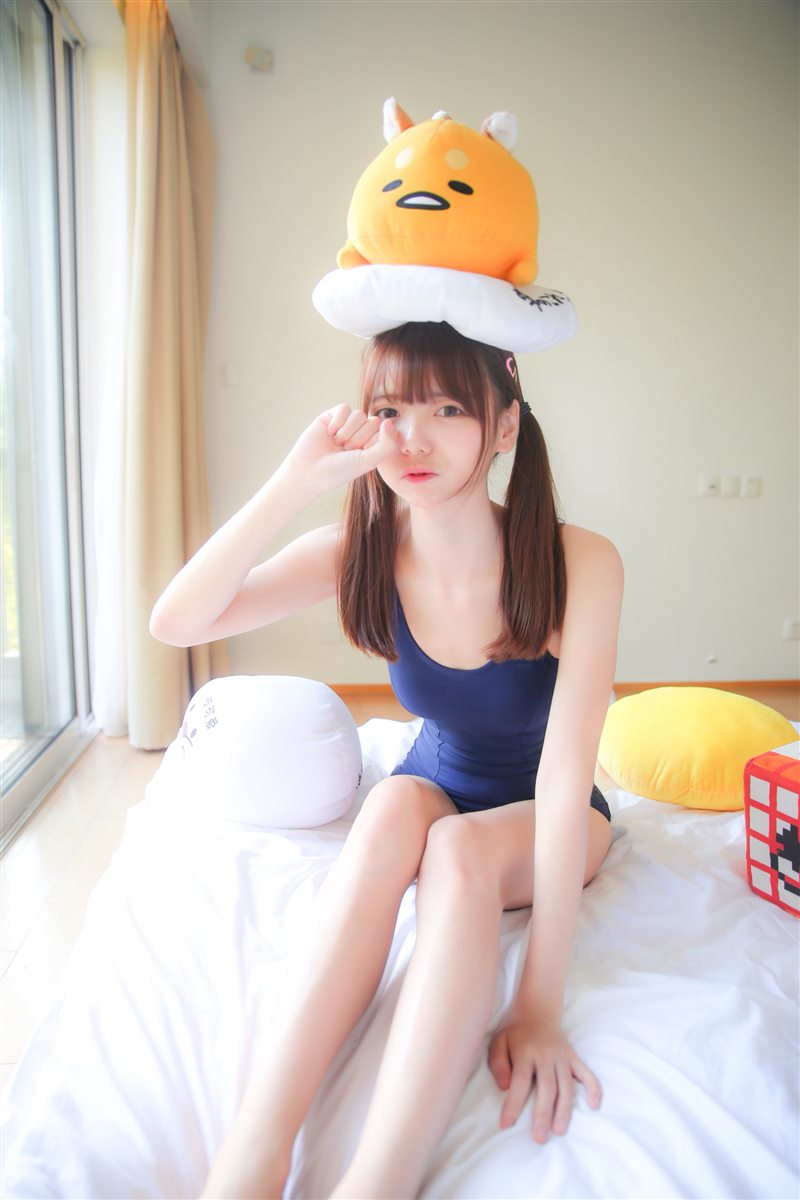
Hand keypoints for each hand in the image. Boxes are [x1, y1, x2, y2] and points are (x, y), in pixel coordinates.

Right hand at [284, 404, 399, 494]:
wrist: (308, 470)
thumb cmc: (338, 470)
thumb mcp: (368, 461)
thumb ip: (387, 444)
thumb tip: (390, 421)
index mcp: (372, 446)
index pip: (384, 432)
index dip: (372, 442)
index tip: (359, 455)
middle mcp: (360, 434)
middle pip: (373, 421)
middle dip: (359, 437)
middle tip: (346, 450)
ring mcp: (346, 424)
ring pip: (359, 414)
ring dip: (348, 431)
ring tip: (337, 443)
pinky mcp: (332, 416)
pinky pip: (344, 408)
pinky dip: (338, 420)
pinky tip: (330, 432)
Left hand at [488, 1015, 600, 1142]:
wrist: (537, 1011)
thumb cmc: (515, 1033)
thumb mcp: (498, 1041)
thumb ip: (498, 1063)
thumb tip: (503, 1086)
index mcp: (525, 1052)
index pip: (519, 1080)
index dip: (513, 1104)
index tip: (505, 1125)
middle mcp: (546, 1055)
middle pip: (546, 1086)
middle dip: (543, 1114)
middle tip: (539, 1138)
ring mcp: (562, 1056)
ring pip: (566, 1085)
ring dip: (564, 1108)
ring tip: (559, 1130)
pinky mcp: (573, 1057)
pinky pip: (587, 1073)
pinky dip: (593, 1088)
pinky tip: (593, 1106)